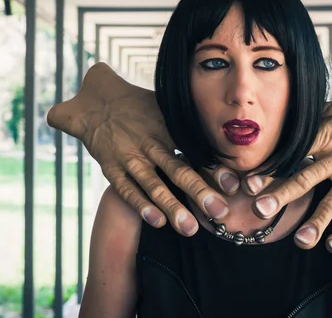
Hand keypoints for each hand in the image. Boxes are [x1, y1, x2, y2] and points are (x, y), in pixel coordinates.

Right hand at [47, 62, 230, 235]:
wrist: (97, 103)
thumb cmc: (140, 107)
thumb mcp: (165, 108)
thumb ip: (189, 126)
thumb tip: (223, 143)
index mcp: (167, 127)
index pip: (195, 150)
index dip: (214, 168)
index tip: (233, 185)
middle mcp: (150, 143)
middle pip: (178, 170)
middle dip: (199, 193)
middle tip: (219, 212)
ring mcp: (129, 157)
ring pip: (154, 185)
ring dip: (172, 207)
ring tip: (190, 228)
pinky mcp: (111, 168)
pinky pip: (127, 189)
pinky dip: (141, 205)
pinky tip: (157, 221)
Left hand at [233, 76, 331, 252]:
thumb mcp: (327, 110)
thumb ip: (300, 122)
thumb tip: (265, 124)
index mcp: (324, 135)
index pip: (293, 152)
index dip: (271, 167)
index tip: (248, 181)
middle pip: (307, 177)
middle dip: (283, 194)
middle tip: (260, 209)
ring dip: (317, 221)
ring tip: (300, 241)